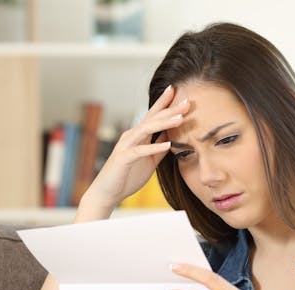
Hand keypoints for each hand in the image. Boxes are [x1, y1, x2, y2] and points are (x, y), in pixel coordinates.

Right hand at [82, 85, 189, 209]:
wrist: (107, 193)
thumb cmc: (127, 177)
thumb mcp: (150, 161)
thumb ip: (159, 149)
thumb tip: (172, 138)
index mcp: (138, 136)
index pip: (153, 116)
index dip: (165, 103)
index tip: (177, 91)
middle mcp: (131, 136)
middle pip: (152, 119)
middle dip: (170, 109)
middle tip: (187, 101)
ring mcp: (126, 146)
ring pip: (146, 130)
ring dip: (164, 123)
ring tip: (180, 118)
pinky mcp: (123, 159)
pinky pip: (140, 151)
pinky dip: (154, 147)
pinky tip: (168, 144)